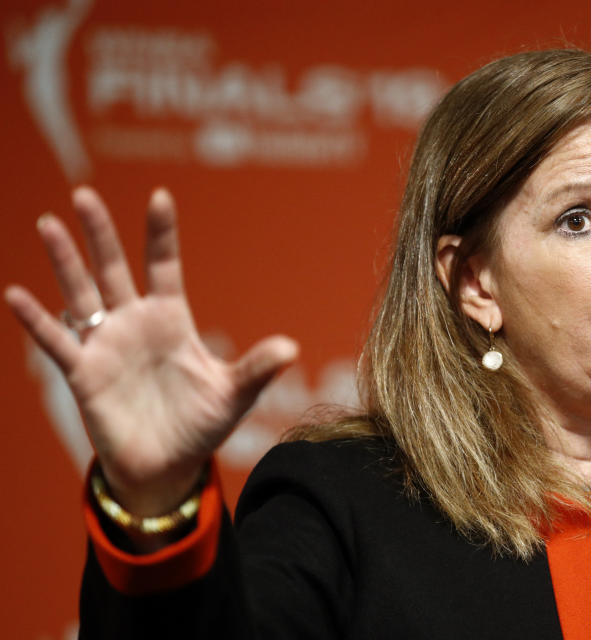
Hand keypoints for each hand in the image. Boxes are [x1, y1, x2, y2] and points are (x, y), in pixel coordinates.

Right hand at [5, 187, 298, 515]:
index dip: (161, 234)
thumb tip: (292, 348)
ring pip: (81, 293)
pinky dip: (37, 320)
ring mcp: (106, 345)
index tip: (160, 196)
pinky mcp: (83, 373)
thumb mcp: (233, 395)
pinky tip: (16, 294)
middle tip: (86, 194)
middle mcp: (135, 324)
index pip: (164, 266)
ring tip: (48, 224)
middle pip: (115, 269)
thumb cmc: (201, 426)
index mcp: (172, 320)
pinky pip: (57, 341)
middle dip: (101, 233)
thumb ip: (256, 369)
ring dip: (66, 261)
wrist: (168, 467)